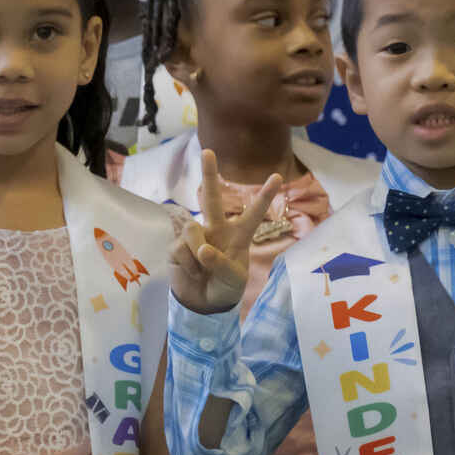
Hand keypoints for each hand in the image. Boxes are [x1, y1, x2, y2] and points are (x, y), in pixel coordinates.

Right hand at [169, 151, 283, 314]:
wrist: (203, 303)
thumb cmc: (226, 287)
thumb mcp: (233, 279)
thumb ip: (221, 263)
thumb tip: (202, 248)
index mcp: (238, 235)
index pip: (254, 213)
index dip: (264, 196)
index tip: (277, 177)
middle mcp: (216, 229)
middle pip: (212, 199)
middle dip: (209, 174)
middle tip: (208, 151)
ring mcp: (195, 236)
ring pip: (195, 230)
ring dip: (199, 252)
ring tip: (202, 269)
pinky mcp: (177, 246)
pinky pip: (182, 247)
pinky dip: (188, 264)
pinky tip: (191, 272)